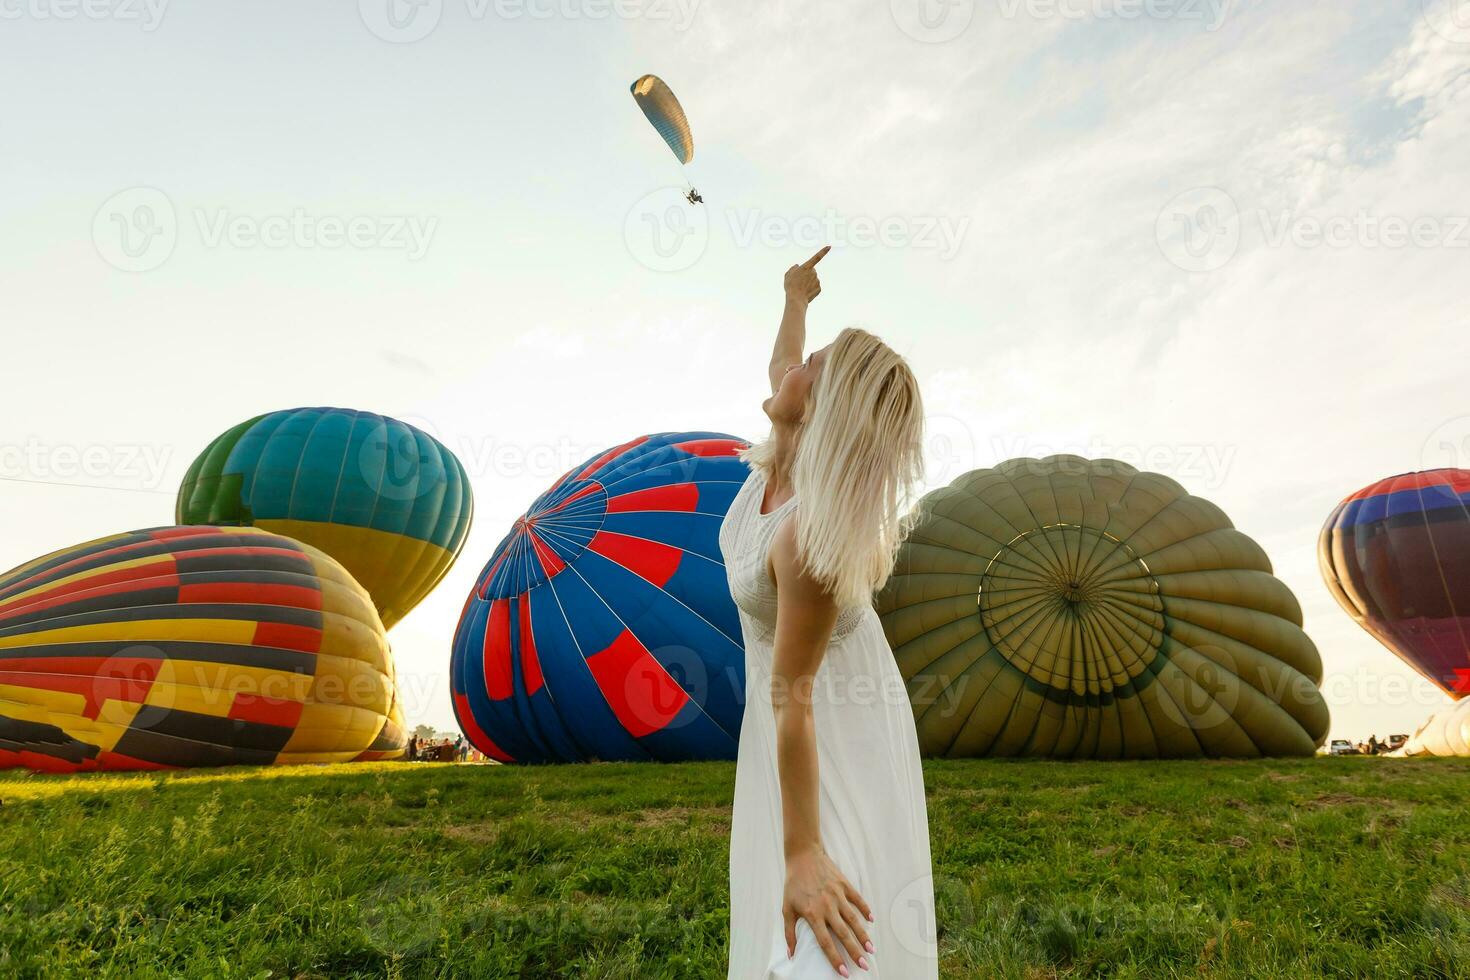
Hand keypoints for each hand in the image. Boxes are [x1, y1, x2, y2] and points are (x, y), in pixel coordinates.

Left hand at [782, 847, 874, 974]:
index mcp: (813, 914)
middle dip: (855, 951)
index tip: (844, 972)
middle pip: (843, 934)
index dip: (835, 958)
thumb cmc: (793, 885)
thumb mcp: (787, 909)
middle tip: (864, 966)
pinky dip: (865, 909)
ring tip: (871, 949)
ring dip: (863, 935)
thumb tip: (791, 955)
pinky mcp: (844, 884)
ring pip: (853, 919)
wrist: (803, 856)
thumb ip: (789, 933)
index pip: (826, 942)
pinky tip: (872, 920)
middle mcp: (827, 906)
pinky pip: (858, 899)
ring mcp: (837, 895)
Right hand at [783, 245, 828, 305]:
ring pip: (813, 279)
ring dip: (808, 282)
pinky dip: (810, 289)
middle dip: (807, 274)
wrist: (796, 299)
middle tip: (799, 281)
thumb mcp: (788, 274)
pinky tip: (805, 292)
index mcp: (807, 267)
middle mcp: (814, 272)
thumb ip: (793, 268)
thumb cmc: (791, 286)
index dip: (823, 251)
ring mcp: (817, 280)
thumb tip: (797, 266)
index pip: (817, 257)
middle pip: (811, 271)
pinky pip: (815, 287)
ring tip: (801, 288)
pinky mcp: (819, 288)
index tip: (829, 246)